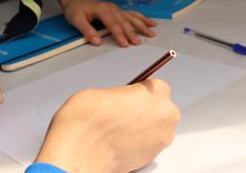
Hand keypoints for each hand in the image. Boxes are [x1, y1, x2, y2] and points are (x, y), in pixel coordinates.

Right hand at [35, 79, 179, 172]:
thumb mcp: (102, 91)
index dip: (140, 91)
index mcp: (157, 93)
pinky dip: (137, 143)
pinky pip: (148, 145)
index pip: (156, 87)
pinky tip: (118, 140)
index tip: (129, 95)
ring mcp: (161, 139)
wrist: (80, 150)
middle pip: (160, 108)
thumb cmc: (89, 120)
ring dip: (141, 127)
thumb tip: (122, 101)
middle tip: (122, 111)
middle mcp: (165, 116)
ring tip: (117, 128)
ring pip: (155, 128)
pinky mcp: (152, 158)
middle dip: (144, 110)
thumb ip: (122, 95)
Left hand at [62, 0, 156, 46]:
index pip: (112, 23)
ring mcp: (116, 9)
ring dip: (141, 25)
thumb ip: (86, 30)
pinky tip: (151, 23)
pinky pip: (132, 14)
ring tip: (151, 33)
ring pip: (131, 17)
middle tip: (138, 42)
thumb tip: (97, 41)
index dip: (119, 34)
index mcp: (102, 9)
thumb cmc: (75, 9)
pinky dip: (142, 18)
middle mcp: (111, 8)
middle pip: (123, 21)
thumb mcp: (76, 20)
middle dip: (132, 32)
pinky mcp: (118, 11)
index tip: (124, 44)